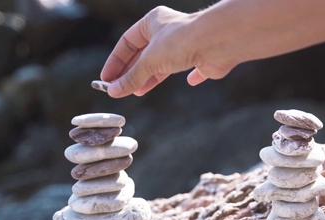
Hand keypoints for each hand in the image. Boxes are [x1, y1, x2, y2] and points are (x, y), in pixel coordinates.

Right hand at [100, 6, 235, 97]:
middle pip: (144, 54)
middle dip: (131, 72)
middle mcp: (169, 31)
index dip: (116, 61)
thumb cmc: (181, 41)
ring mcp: (187, 44)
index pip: (127, 42)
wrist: (217, 41)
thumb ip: (132, 77)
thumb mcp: (149, 61)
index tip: (106, 79)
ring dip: (151, 78)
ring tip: (138, 91)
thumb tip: (114, 91)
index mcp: (153, 22)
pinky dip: (192, 76)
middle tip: (119, 89)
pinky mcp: (204, 58)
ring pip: (164, 63)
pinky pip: (196, 67)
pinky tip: (190, 82)